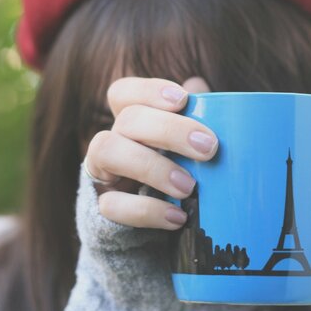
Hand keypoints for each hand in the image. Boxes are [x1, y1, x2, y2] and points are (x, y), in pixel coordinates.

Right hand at [84, 76, 214, 229]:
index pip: (124, 92)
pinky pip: (112, 205)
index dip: (149, 90)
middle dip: (169, 130)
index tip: (183, 100)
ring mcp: (103, 175)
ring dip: (151, 166)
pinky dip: (147, 210)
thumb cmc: (184, 173)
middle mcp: (113, 141)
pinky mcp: (101, 210)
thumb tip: (202, 88)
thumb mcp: (194, 147)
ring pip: (105, 151)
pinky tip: (178, 217)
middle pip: (127, 119)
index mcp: (133, 122)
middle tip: (208, 148)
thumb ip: (200, 120)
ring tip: (189, 187)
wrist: (168, 223)